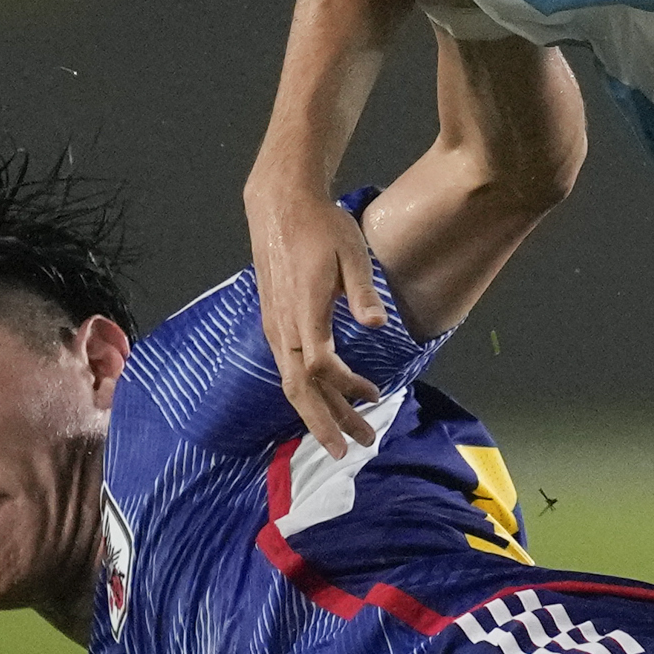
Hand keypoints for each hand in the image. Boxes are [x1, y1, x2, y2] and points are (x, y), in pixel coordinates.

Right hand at [244, 180, 386, 452]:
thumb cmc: (322, 227)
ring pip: (294, 381)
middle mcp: (283, 325)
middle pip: (300, 387)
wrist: (280, 206)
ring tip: (353, 432)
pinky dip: (311, 390)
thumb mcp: (353, 253)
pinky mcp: (275, 322)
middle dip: (328, 421)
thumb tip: (378, 323)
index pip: (319, 364)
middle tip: (357, 447)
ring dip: (322, 410)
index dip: (343, 387)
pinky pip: (290, 367)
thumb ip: (363, 291)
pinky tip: (333, 397)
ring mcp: (275, 326)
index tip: (373, 398)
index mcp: (303, 309)